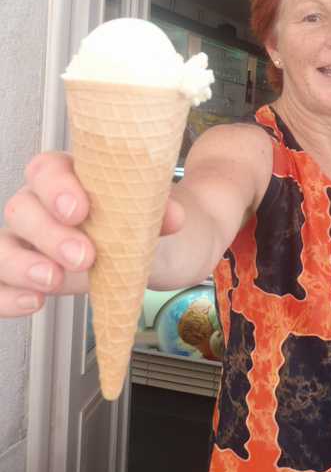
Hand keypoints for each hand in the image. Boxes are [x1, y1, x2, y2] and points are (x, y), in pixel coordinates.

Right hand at [0, 152, 184, 318]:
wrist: (159, 248)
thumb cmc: (147, 218)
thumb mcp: (160, 209)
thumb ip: (163, 208)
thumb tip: (172, 216)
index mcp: (70, 175)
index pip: (46, 170)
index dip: (56, 188)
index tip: (79, 209)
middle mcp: (41, 204)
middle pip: (22, 209)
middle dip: (49, 234)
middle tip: (83, 256)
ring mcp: (29, 241)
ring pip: (3, 246)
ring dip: (23, 265)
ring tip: (53, 281)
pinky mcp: (26, 275)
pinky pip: (0, 284)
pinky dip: (8, 296)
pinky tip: (32, 302)